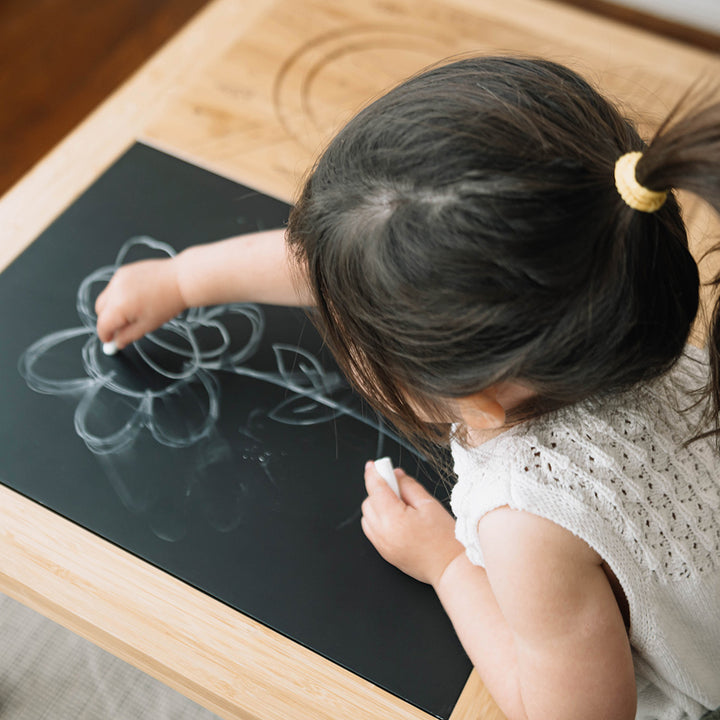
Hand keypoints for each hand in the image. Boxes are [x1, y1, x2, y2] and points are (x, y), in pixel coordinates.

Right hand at [95, 258, 185, 348]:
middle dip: (107, 321)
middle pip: (99, 311)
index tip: (111, 341)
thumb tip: (116, 342)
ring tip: (135, 310)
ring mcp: (118, 278)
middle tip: (123, 327)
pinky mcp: (124, 270)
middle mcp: (114, 290)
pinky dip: (119, 295)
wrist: (180, 280)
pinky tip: (137, 297)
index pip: (102, 325)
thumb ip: (127, 336)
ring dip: (112, 307)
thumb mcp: (147, 326)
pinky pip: (114, 286)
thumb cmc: (168, 302)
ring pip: (106, 298)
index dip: (105, 336)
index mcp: (119, 307)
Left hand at [361, 462, 464, 585]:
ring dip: (377, 506)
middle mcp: (383, 533)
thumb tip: (395, 475)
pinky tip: (396, 519)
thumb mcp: (429, 504)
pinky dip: (378, 520)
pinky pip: (371, 530)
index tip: (372, 465)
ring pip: (367, 517)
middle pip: (368, 502)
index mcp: (394, 519)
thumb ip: (409, 486)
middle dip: (378, 491)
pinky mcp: (384, 553)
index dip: (373, 474)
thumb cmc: (445, 539)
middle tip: (397, 487)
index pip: (376, 489)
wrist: (451, 568)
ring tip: (399, 506)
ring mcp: (382, 545)